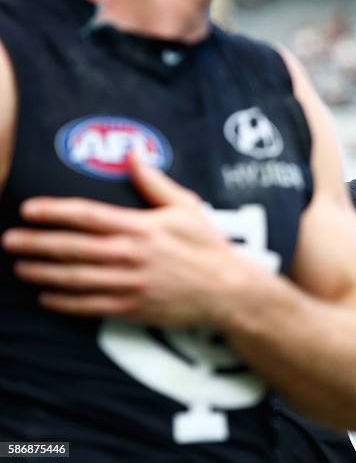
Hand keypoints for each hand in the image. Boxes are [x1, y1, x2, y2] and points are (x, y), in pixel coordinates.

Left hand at [1, 157, 260, 326]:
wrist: (226, 290)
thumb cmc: (207, 246)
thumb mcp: (187, 207)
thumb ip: (156, 183)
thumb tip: (135, 155)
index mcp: (141, 228)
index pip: (87, 216)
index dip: (54, 212)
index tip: (29, 209)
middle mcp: (130, 256)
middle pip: (72, 248)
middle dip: (36, 243)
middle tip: (9, 240)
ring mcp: (129, 284)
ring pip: (75, 278)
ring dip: (44, 273)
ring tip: (20, 267)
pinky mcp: (132, 308)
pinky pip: (90, 306)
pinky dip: (65, 303)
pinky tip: (46, 298)